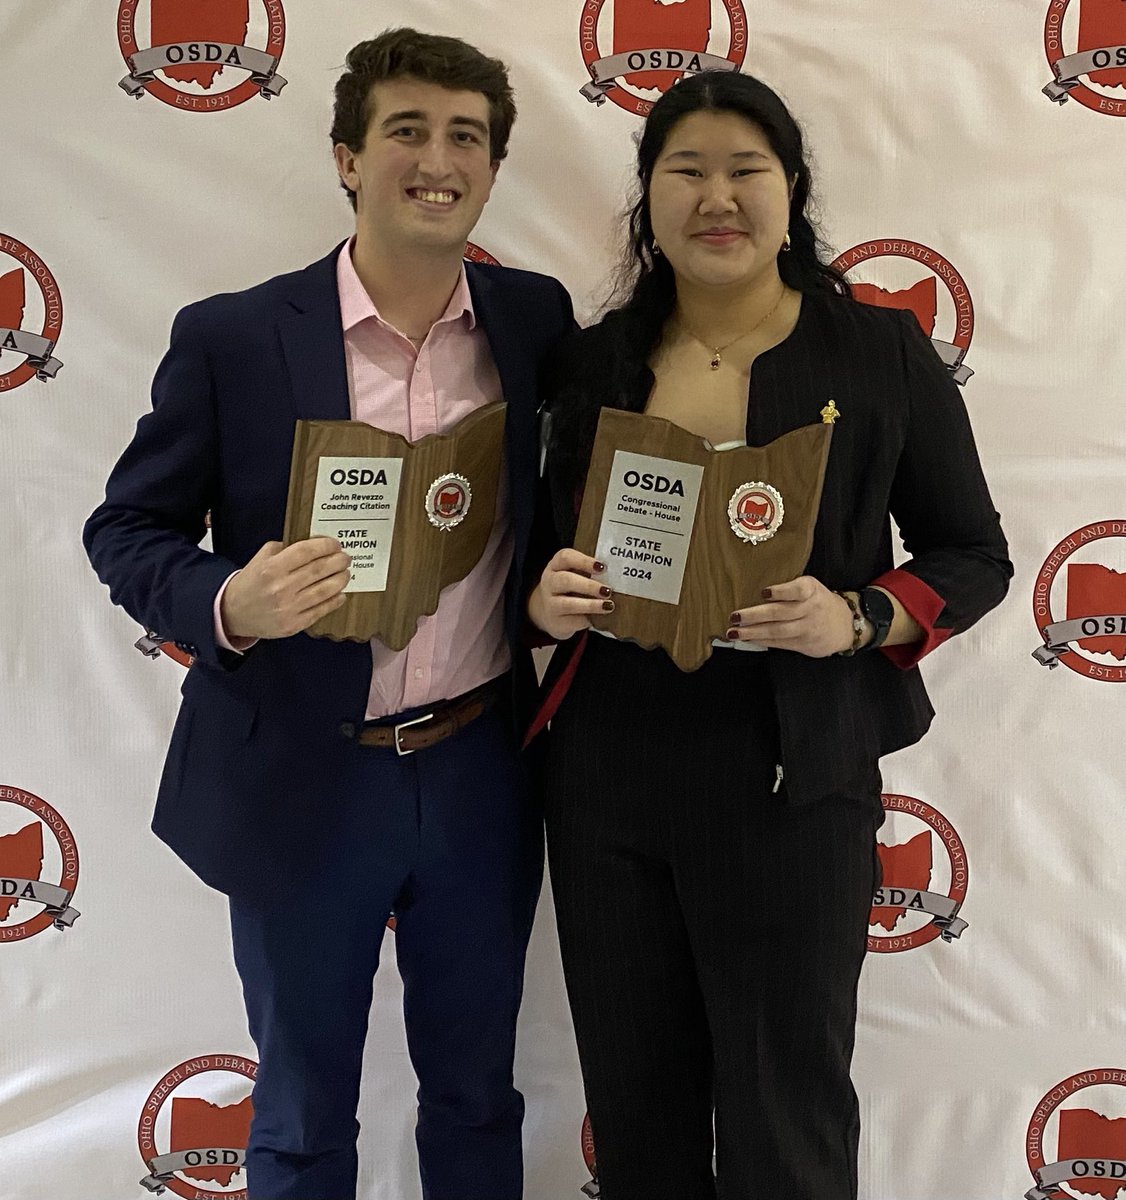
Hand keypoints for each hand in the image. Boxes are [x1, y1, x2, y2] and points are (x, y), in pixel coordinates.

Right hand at [220, 537, 351, 639]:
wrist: (233, 613)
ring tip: (345, 573)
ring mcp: (288, 608)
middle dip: (338, 561)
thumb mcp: (261, 558)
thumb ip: (284, 548)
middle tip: (345, 558)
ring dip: (340, 580)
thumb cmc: (250, 583)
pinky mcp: (293, 624)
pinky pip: (321, 610)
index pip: (306, 552)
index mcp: (271, 568)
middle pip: (319, 570)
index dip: (325, 546)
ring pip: (325, 591)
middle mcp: (281, 588)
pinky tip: (340, 594)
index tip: (335, 544)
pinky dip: (334, 601)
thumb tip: (313, 545)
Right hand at [528, 548, 612, 640]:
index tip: (603, 567)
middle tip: (607, 590)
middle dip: (589, 585)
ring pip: (567, 603)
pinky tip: (599, 618)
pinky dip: (587, 619)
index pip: (565, 557)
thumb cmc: (571, 590)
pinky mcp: (556, 622)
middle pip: (566, 580)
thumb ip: (591, 573)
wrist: (552, 614)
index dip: (584, 561)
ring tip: (608, 605)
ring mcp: (550, 603)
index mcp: (556, 565)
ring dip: (590, 604)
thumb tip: (618, 575)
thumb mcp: (575, 576)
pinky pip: (572, 621)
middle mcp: (550, 582)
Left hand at [727, 576, 857, 657]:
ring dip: (753, 632)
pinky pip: (779, 643)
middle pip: (780, 613)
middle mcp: (810, 609)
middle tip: (734, 616)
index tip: (764, 592)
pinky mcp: (803, 644)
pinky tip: (747, 639)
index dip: (781, 591)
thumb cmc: (818, 600)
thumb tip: (752, 588)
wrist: (844, 625)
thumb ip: (789, 588)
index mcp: (811, 590)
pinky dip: (761, 641)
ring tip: (734, 632)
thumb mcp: (811, 587)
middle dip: (755, 615)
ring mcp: (807, 628)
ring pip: (777, 631)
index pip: (798, 590)